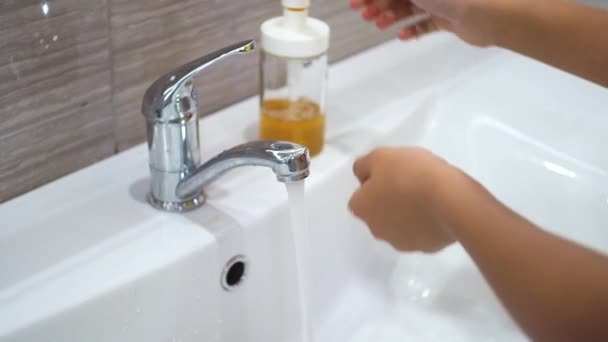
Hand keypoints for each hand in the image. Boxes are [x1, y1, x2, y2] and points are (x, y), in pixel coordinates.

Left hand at [348, 147, 455, 252]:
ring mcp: (401, 243)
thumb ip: (364, 165)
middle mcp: (376, 230)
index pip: (360, 197)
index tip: (390, 173)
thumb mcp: (381, 156)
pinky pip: (422, 233)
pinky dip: (426, 224)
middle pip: (378, 213)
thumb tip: (362, 174)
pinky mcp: (426, 248)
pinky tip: (438, 209)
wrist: (449, 198)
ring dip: (407, 214)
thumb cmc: (410, 174)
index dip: (373, 184)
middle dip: (389, 201)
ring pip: (400, 225)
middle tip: (408, 183)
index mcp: (361, 209)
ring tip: (427, 196)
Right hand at [349, 0, 497, 45]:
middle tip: (363, 14)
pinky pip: (427, 24)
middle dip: (380, 2)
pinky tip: (402, 37)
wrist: (488, 12)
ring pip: (412, 7)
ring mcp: (444, 0)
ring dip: (393, 16)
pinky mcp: (450, 19)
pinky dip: (413, 30)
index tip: (358, 0)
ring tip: (379, 26)